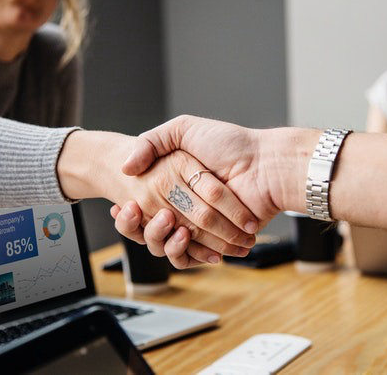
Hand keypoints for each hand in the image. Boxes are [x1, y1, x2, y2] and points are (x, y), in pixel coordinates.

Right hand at [116, 116, 318, 267]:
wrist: (266, 165)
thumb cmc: (229, 143)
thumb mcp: (183, 129)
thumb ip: (151, 141)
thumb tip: (125, 166)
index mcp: (174, 184)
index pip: (142, 203)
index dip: (128, 210)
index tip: (121, 205)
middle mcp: (184, 206)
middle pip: (149, 226)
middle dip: (138, 223)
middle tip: (132, 210)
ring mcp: (199, 226)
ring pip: (165, 244)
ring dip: (157, 236)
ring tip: (163, 219)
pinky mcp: (214, 243)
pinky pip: (189, 256)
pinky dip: (181, 252)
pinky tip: (179, 236)